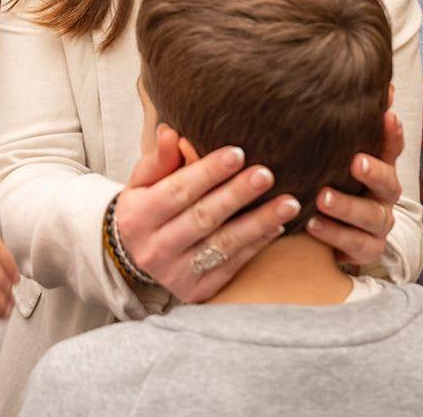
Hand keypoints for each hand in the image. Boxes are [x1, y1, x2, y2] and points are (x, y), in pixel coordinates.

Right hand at [115, 124, 300, 302]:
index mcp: (137, 217)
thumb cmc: (144, 210)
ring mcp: (175, 274)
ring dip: (258, 223)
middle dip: (237, 195)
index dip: (208, 172)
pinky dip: (256, 244)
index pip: (177, 191)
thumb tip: (171, 132)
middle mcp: (154, 248)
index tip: (237, 153)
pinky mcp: (195, 291)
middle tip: (266, 175)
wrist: (133, 260)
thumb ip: (159, 159)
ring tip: (288, 203)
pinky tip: (276, 225)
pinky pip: (232, 265)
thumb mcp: (141, 184)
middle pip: (202, 218)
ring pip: (223, 245)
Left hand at [307, 110, 402, 268]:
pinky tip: (312, 224)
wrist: (339, 236)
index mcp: (379, 168)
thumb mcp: (336, 156)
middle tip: (356, 162)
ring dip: (347, 207)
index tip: (388, 117)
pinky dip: (334, 234)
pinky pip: (355, 244)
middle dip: (374, 171)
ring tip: (322, 198)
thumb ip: (343, 128)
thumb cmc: (336, 185)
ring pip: (372, 217)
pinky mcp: (366, 249)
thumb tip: (355, 88)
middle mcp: (384, 195)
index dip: (393, 133)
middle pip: (389, 183)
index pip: (392, 147)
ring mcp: (378, 224)